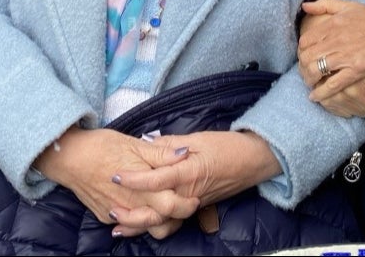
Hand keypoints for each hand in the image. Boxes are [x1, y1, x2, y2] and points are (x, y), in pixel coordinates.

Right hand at [32, 126, 198, 231]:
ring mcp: (117, 213)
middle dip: (176, 218)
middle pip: (160, 223)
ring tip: (166, 209)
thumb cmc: (102, 146)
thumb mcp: (135, 144)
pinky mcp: (105, 216)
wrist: (69, 157)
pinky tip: (141, 209)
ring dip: (157, 221)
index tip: (194, 198)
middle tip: (185, 206)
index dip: (186, 205)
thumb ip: (161, 153)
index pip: (172, 205)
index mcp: (142, 186)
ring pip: (144, 228)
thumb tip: (185, 154)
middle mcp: (131, 204)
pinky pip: (126, 225)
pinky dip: (137, 220)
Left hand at [109, 130, 280, 235]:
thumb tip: (145, 142)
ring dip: (138, 224)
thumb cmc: (228, 146)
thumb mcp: (199, 138)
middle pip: (158, 209)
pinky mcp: (195, 208)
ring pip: (163, 220)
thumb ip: (170, 143)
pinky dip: (153, 224)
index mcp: (190, 171)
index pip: (159, 177)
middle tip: (110, 208)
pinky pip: (171, 220)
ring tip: (116, 224)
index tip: (117, 175)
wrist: (254, 161)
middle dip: (132, 213)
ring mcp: (193, 203)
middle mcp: (190, 192)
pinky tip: (137, 226)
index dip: (137, 178)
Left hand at [298, 0, 364, 102]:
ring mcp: (345, 56)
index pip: (305, 40)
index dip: (301, 51)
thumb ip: (325, 4)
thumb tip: (304, 6)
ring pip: (315, 71)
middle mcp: (335, 40)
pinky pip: (332, 85)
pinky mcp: (356, 70)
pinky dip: (321, 93)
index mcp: (332, 24)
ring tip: (310, 84)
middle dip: (302, 67)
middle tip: (305, 73)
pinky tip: (316, 97)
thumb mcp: (349, 5)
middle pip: (306, 57)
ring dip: (309, 80)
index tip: (304, 56)